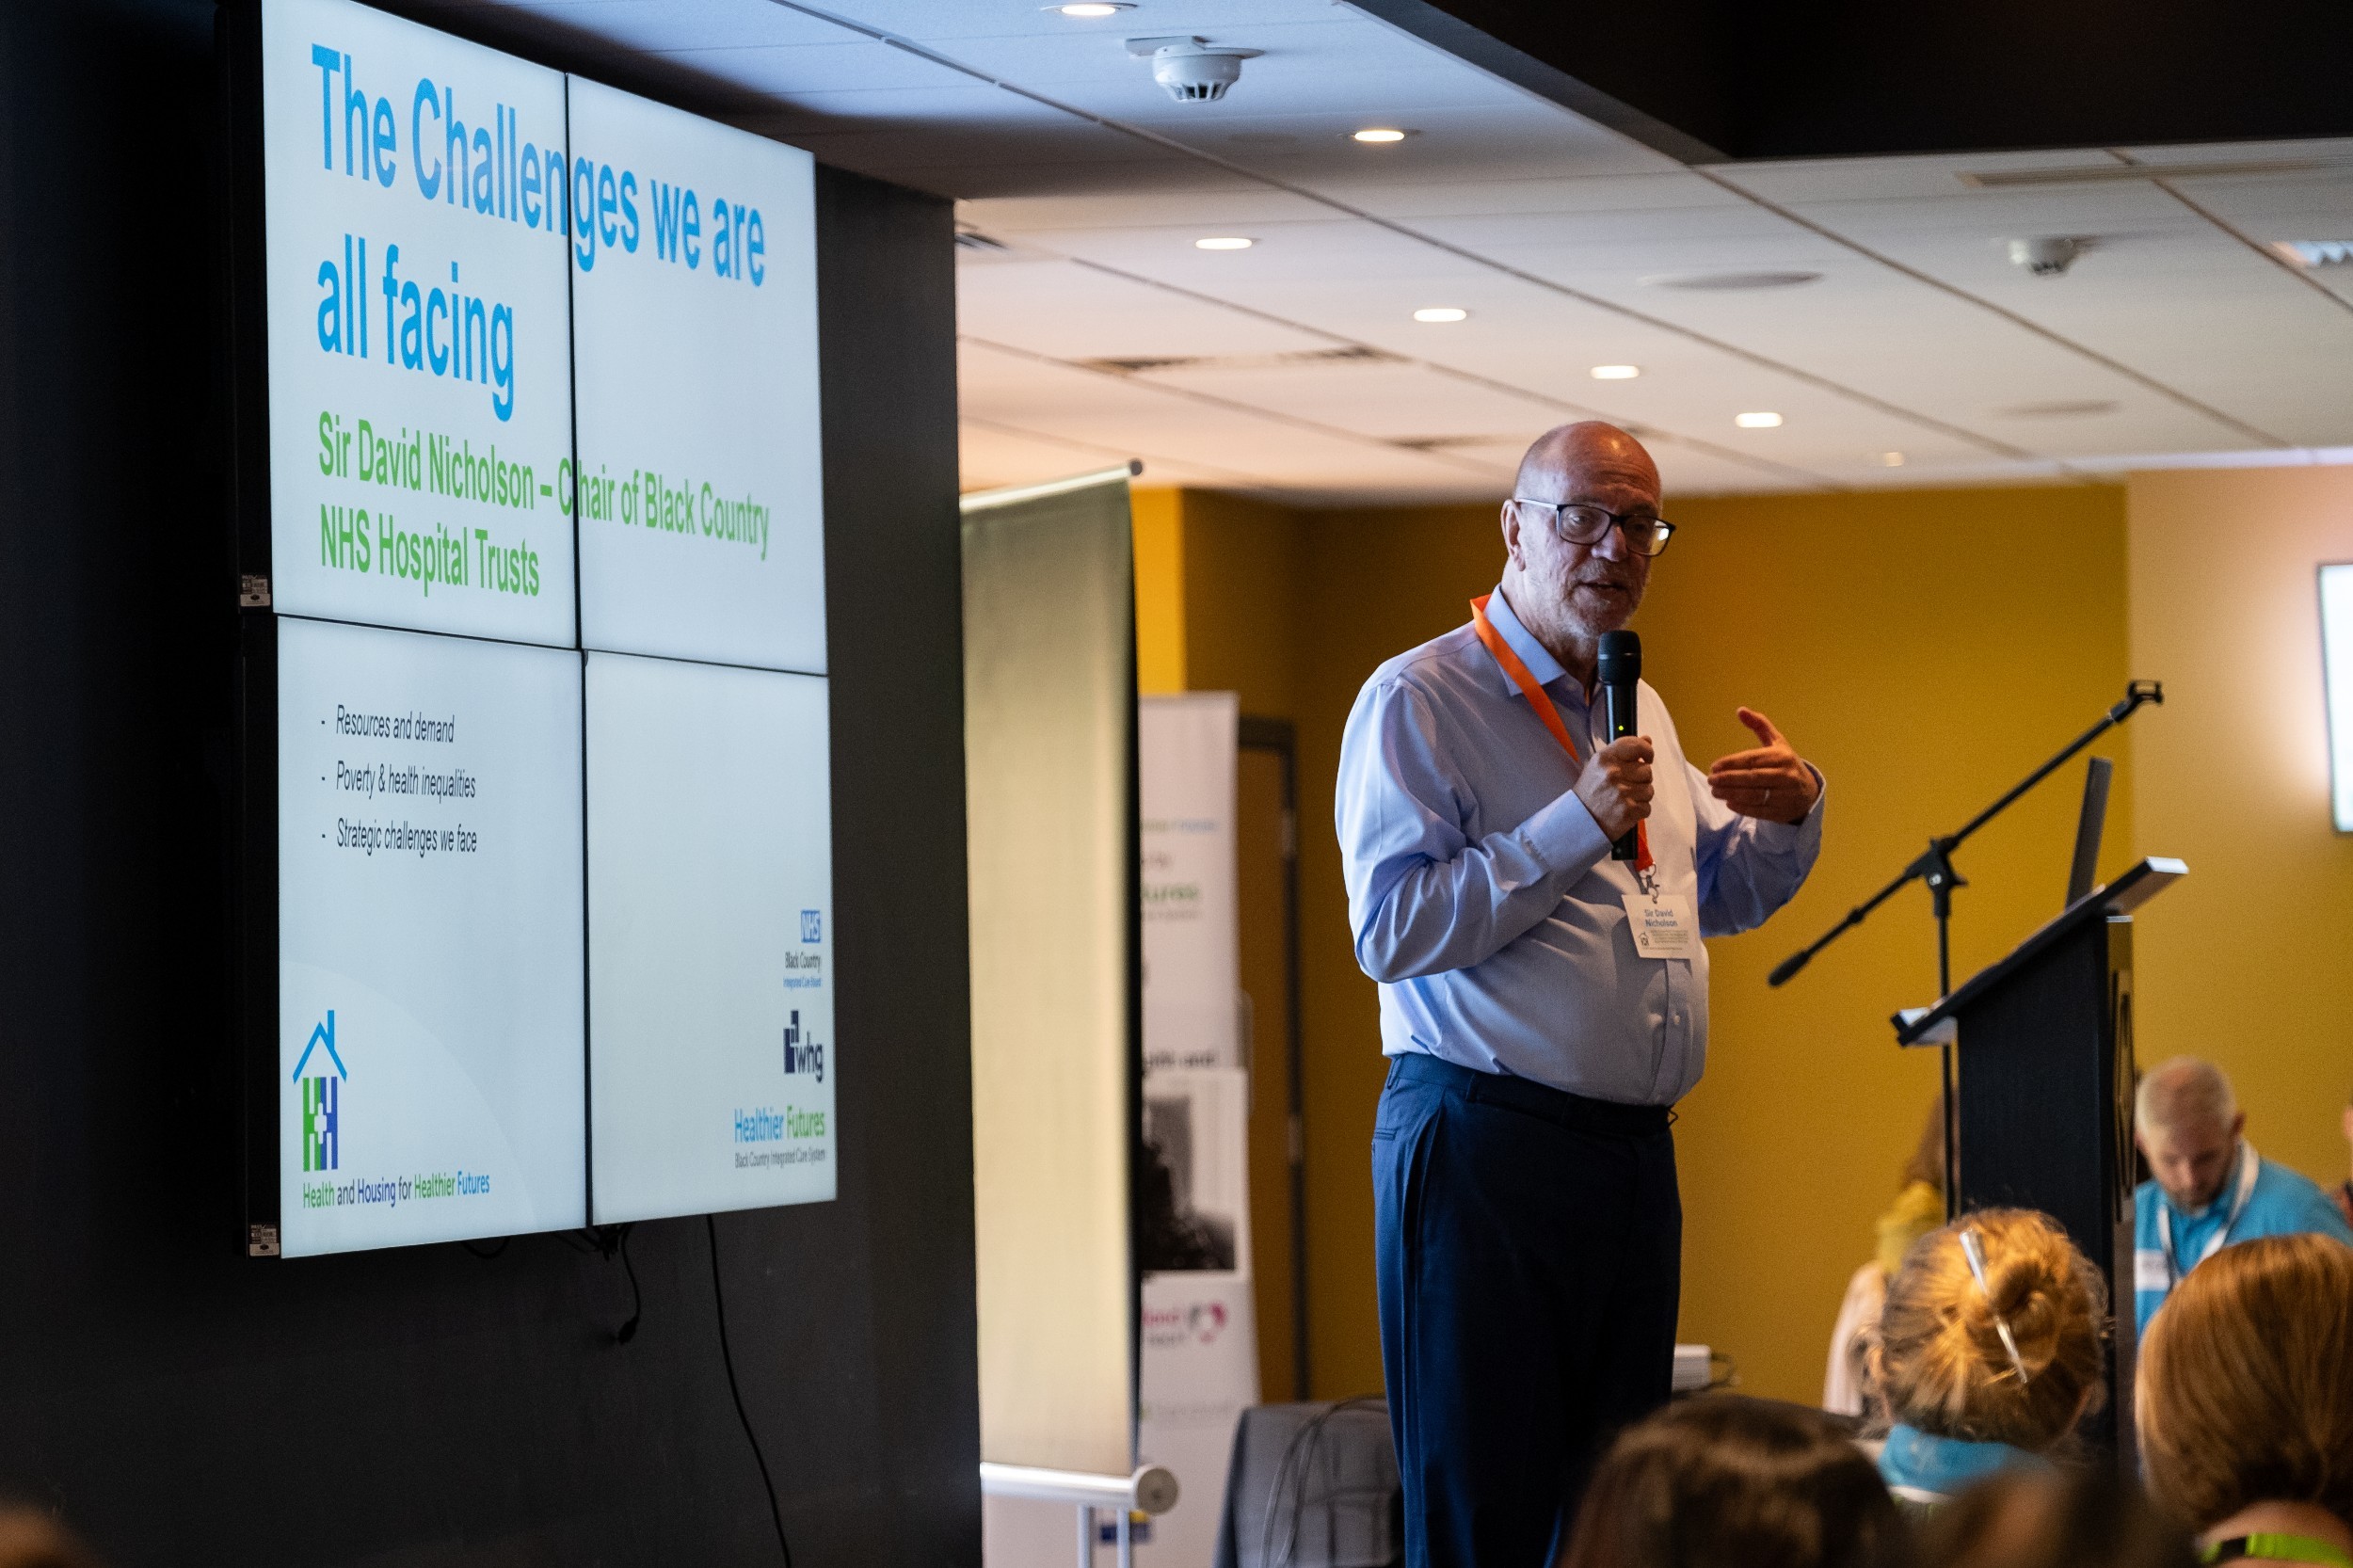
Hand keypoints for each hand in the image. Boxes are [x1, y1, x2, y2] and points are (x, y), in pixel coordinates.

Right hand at [1575, 735, 1653, 840]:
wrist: (1580, 820)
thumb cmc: (1592, 791)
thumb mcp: (1600, 765)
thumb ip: (1624, 751)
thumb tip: (1647, 740)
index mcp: (1605, 758)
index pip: (1636, 745)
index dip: (1646, 751)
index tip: (1646, 758)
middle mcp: (1613, 773)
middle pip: (1647, 770)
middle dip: (1641, 779)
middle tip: (1626, 785)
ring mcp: (1621, 792)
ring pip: (1649, 790)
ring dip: (1641, 796)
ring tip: (1624, 799)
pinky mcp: (1628, 810)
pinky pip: (1647, 807)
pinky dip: (1639, 810)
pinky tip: (1625, 809)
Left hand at [1708, 708, 1818, 824]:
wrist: (1809, 792)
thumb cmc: (1786, 764)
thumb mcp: (1778, 743)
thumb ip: (1760, 725)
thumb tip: (1740, 710)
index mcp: (1782, 756)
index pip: (1752, 760)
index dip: (1731, 763)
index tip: (1714, 767)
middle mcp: (1785, 775)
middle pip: (1752, 778)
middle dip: (1728, 779)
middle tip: (1711, 780)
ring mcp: (1785, 795)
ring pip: (1754, 795)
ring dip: (1731, 794)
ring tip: (1715, 792)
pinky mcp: (1782, 812)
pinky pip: (1760, 811)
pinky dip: (1743, 808)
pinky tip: (1729, 803)